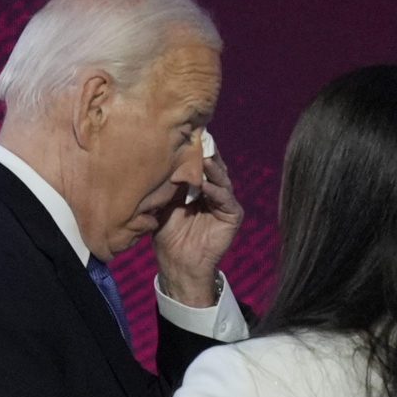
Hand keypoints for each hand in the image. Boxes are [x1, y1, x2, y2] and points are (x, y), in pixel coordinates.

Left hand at [153, 147, 243, 306]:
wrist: (177, 262)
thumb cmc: (168, 233)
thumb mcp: (164, 203)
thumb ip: (170, 183)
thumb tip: (165, 158)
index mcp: (198, 186)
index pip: (199, 163)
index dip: (194, 150)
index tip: (186, 134)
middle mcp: (213, 191)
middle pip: (213, 166)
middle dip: (206, 153)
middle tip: (199, 138)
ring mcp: (224, 202)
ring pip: (222, 179)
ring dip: (213, 169)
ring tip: (204, 158)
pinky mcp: (232, 215)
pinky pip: (226, 199)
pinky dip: (216, 191)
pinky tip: (205, 186)